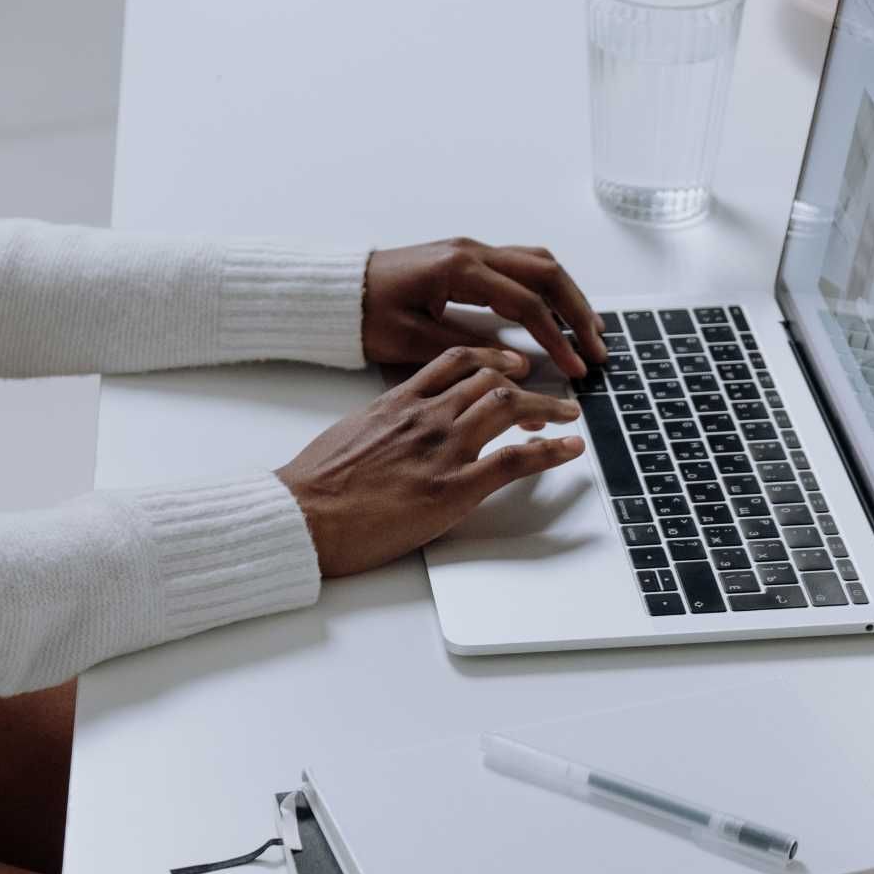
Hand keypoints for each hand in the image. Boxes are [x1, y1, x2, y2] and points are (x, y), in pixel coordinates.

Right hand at [278, 346, 585, 577]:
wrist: (304, 514)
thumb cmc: (315, 484)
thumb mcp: (349, 434)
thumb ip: (382, 424)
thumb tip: (395, 430)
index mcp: (398, 401)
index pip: (455, 363)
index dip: (491, 360)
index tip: (509, 366)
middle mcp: (426, 416)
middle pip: (491, 381)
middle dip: (527, 384)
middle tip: (548, 396)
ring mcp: (442, 449)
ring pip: (509, 408)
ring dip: (548, 408)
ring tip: (568, 414)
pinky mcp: (453, 488)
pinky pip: (515, 460)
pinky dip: (551, 450)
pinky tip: (570, 448)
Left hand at [362, 238, 608, 378]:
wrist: (337, 291)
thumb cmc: (365, 315)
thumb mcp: (410, 341)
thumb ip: (467, 349)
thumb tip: (519, 363)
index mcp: (459, 270)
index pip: (527, 303)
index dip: (557, 338)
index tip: (576, 368)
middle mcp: (471, 251)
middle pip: (546, 273)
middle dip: (578, 311)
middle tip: (598, 348)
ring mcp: (471, 250)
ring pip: (538, 263)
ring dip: (568, 295)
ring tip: (590, 330)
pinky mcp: (467, 258)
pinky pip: (521, 265)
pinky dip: (547, 287)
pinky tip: (557, 312)